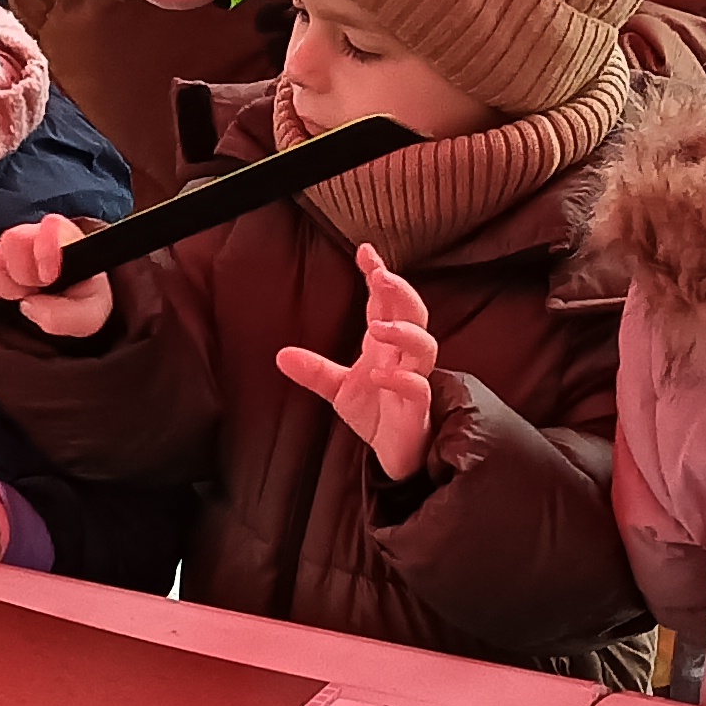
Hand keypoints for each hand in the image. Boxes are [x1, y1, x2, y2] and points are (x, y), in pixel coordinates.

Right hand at [0, 214, 115, 339]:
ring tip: (24, 293)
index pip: (52, 227)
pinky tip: (8, 294)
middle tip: (37, 288)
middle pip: (13, 239)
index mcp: (66, 238)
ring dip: (5, 284)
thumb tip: (30, 305)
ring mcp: (8, 248)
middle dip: (23, 273)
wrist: (64, 303)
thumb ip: (68, 314)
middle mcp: (34, 235)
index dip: (46, 250)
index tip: (48, 277)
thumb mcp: (90, 313)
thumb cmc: (80, 300)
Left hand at [274, 243, 439, 481]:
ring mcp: (415, 380)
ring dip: (403, 332)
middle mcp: (403, 356)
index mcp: (386, 344)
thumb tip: (281, 354)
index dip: (378, 274)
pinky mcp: (418, 408)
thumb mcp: (338, 388)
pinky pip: (418, 388)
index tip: (364, 251)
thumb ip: (315, 370)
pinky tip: (379, 373)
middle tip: (381, 277)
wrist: (394, 454)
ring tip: (377, 328)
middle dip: (400, 292)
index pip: (386, 301)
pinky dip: (402, 378)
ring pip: (425, 346)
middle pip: (414, 313)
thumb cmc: (376, 413)